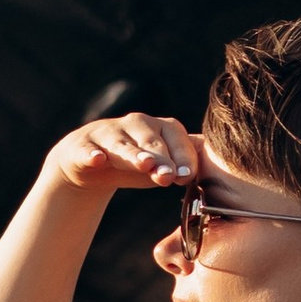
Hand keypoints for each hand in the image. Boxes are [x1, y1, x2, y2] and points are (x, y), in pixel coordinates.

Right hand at [45, 110, 198, 200]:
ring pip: (122, 145)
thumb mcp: (162, 165)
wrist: (91, 162)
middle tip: (169, 176)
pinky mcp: (82, 146)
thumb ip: (185, 165)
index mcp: (161, 127)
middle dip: (161, 159)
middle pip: (151, 142)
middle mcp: (135, 124)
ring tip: (144, 165)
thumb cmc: (137, 162)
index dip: (182, 158)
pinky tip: (97, 160)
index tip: (187, 177)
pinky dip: (91, 154)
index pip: (177, 139)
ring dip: (133, 154)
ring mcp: (107, 133)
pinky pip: (87, 150)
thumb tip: (218, 170)